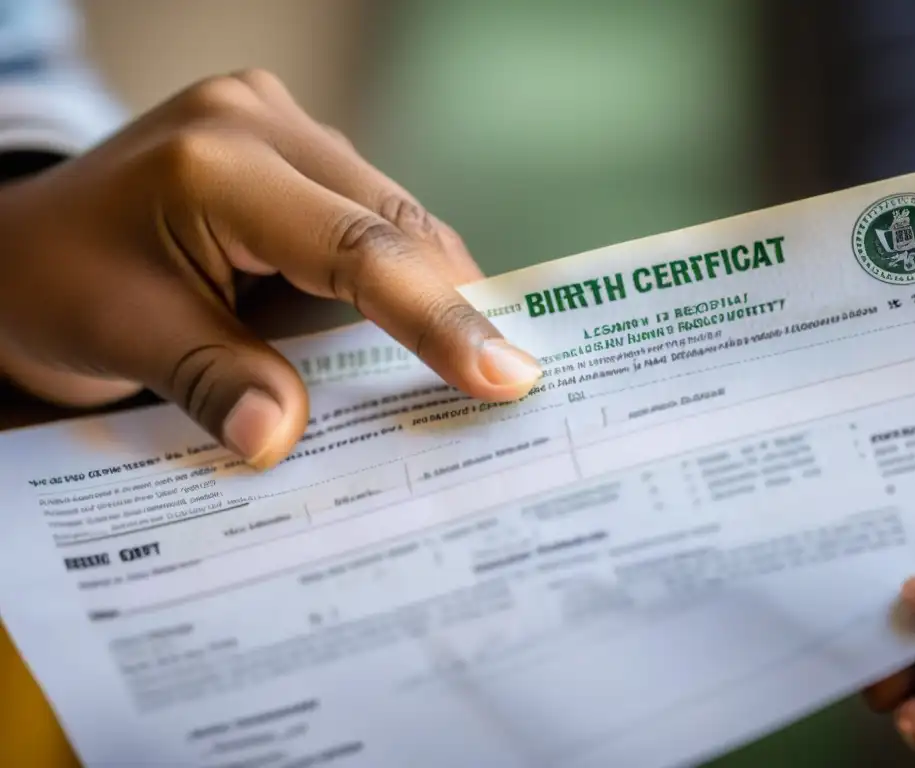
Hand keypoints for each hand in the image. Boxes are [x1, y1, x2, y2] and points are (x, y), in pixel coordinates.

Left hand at [0, 70, 540, 469]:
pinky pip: (371, 214)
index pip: (356, 245)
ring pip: (394, 214)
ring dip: (433, 288)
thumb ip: (216, 383)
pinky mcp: (292, 149)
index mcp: (215, 163)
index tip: (504, 374)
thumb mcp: (124, 342)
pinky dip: (399, 274)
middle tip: (509, 378)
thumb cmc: (58, 290)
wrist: (24, 248)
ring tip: (476, 359)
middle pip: (393, 221)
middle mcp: (259, 121)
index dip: (436, 315)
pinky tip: (422, 320)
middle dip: (455, 303)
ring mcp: (278, 124)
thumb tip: (284, 441)